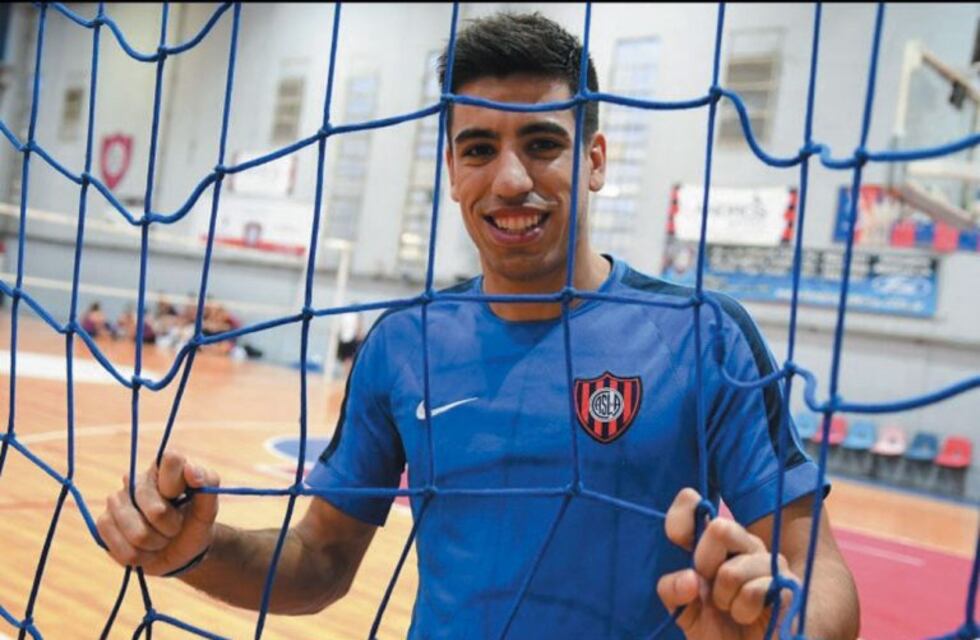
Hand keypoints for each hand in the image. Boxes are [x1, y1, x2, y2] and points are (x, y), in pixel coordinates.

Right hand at [97, 451, 219, 575]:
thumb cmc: (194, 523)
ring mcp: (116, 500)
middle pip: (156, 510)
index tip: (181, 497)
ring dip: (156, 544)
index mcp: (163, 467)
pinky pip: (123, 549)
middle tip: (174, 528)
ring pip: (138, 534)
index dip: (177, 484)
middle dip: (171, 527)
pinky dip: (142, 557)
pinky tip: (145, 550)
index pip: (170, 459)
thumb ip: (208, 484)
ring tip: (160, 539)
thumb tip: (191, 469)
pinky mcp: (104, 523)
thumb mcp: (209, 507)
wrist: (179, 551)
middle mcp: (135, 478)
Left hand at [656, 488, 795, 639]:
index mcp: (714, 542)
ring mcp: (768, 562)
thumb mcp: (682, 609)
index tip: (676, 539)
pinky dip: (742, 612)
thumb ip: (673, 589)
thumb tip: (690, 578)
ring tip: (731, 610)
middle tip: (710, 590)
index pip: (692, 504)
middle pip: (719, 528)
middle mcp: (743, 544)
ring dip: (724, 599)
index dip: (681, 517)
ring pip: (732, 570)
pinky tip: (747, 617)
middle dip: (704, 565)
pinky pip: (753, 592)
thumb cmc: (714, 629)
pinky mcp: (786, 586)